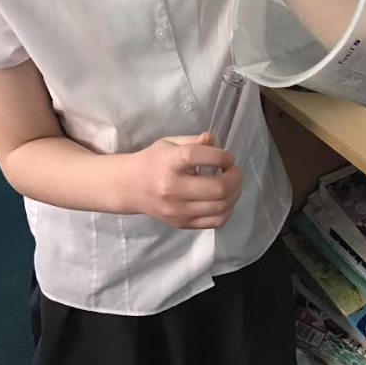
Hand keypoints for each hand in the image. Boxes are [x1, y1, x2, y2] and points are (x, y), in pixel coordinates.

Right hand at [128, 133, 242, 228]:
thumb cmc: (154, 161)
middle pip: (217, 188)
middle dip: (235, 177)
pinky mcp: (182, 223)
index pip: (198, 157)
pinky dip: (228, 209)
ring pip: (221, 207)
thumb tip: (214, 140)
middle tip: (233, 170)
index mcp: (169, 163)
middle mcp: (172, 189)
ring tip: (232, 183)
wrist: (130, 187)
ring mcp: (177, 210)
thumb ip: (194, 141)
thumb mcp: (170, 143)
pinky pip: (216, 221)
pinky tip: (225, 198)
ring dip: (235, 193)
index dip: (221, 155)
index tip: (227, 156)